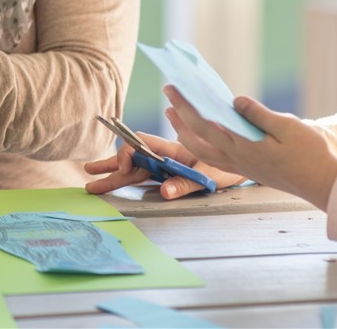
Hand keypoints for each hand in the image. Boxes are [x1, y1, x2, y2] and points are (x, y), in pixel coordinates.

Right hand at [84, 131, 244, 197]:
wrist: (246, 163)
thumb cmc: (229, 165)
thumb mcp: (209, 176)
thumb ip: (185, 184)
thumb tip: (164, 191)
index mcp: (172, 149)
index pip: (141, 145)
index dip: (127, 154)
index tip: (123, 168)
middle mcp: (164, 155)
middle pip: (131, 158)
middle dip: (110, 166)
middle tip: (89, 173)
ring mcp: (165, 166)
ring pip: (134, 168)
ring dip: (114, 174)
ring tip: (93, 182)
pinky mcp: (168, 176)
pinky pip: (143, 177)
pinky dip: (128, 180)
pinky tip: (114, 182)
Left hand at [164, 86, 336, 209]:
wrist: (321, 182)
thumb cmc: (308, 153)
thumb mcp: (288, 127)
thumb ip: (259, 114)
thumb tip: (235, 101)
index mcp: (242, 145)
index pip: (204, 123)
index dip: (186, 105)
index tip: (174, 88)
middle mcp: (235, 158)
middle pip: (196, 136)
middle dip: (178, 113)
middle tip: (168, 91)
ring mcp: (238, 166)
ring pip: (200, 151)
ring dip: (184, 131)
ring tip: (173, 114)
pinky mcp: (244, 170)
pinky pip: (213, 159)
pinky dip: (200, 146)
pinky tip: (199, 135)